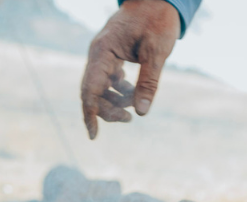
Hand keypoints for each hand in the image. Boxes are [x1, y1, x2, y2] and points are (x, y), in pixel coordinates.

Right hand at [80, 0, 179, 138]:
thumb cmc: (157, 20)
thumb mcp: (156, 52)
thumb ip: (149, 82)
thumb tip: (141, 112)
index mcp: (103, 51)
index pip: (90, 89)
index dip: (90, 114)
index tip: (94, 136)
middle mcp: (98, 55)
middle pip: (93, 92)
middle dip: (107, 110)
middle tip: (129, 119)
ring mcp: (103, 55)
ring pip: (100, 88)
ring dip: (115, 101)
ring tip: (136, 103)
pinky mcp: (110, 56)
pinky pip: (108, 80)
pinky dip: (119, 90)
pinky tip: (133, 92)